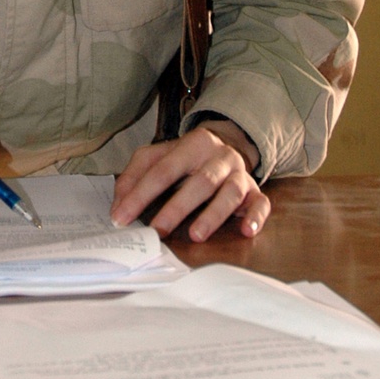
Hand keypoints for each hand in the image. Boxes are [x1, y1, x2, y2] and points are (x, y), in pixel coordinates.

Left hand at [111, 120, 268, 241]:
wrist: (229, 143)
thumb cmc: (188, 157)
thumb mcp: (158, 156)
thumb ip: (135, 175)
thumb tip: (118, 205)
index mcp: (192, 145)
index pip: (163, 170)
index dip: (141, 194)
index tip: (121, 217)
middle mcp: (219, 157)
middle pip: (200, 182)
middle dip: (177, 207)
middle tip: (159, 229)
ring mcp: (240, 174)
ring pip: (230, 193)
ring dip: (213, 215)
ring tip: (196, 235)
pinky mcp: (255, 191)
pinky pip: (261, 203)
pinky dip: (256, 217)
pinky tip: (246, 230)